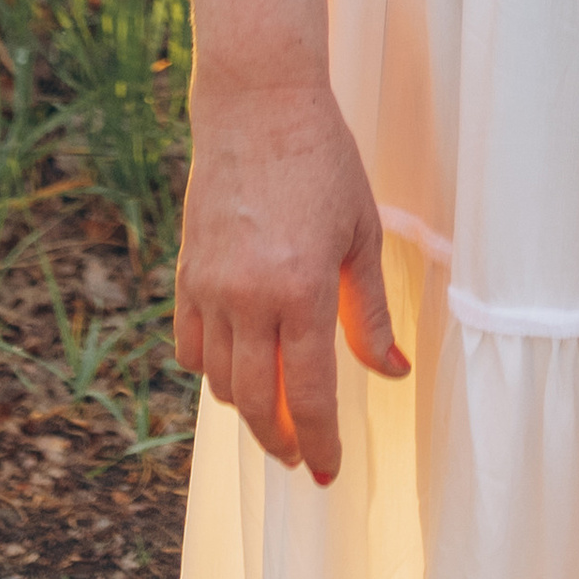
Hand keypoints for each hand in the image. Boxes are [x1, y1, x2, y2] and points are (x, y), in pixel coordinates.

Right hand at [173, 75, 409, 485]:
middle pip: (258, 403)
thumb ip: (371, 311)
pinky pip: (190, 346)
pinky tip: (237, 369)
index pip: (308, 395)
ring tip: (276, 412)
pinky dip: (211, 370)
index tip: (329, 472)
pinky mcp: (186, 273)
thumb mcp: (362, 234)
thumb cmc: (324, 162)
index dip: (320, 443)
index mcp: (302, 291)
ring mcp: (210, 288)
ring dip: (248, 408)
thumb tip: (392, 371)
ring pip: (220, 382)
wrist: (259, 106)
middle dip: (282, 440)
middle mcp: (249, 299)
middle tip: (303, 455)